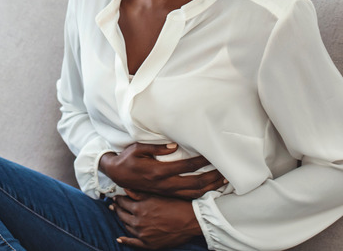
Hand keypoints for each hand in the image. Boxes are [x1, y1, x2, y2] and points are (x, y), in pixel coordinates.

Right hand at [99, 142, 225, 198]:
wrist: (117, 174)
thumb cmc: (128, 159)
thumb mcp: (138, 149)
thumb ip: (156, 147)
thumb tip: (174, 145)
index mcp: (158, 172)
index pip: (185, 167)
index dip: (200, 162)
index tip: (212, 156)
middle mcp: (164, 184)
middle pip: (193, 184)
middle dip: (211, 179)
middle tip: (225, 173)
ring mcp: (165, 191)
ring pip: (191, 193)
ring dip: (208, 188)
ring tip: (222, 182)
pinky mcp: (165, 193)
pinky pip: (186, 196)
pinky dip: (200, 194)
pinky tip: (209, 189)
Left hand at [111, 189, 201, 248]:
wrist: (192, 221)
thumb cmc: (177, 205)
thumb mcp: (158, 195)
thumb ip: (140, 193)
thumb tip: (125, 189)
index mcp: (140, 208)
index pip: (123, 202)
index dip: (119, 199)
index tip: (116, 197)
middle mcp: (138, 221)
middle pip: (122, 214)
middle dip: (117, 208)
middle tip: (114, 205)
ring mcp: (143, 234)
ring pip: (126, 227)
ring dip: (122, 221)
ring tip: (119, 215)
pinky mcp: (149, 244)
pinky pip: (133, 243)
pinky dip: (125, 240)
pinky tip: (120, 238)